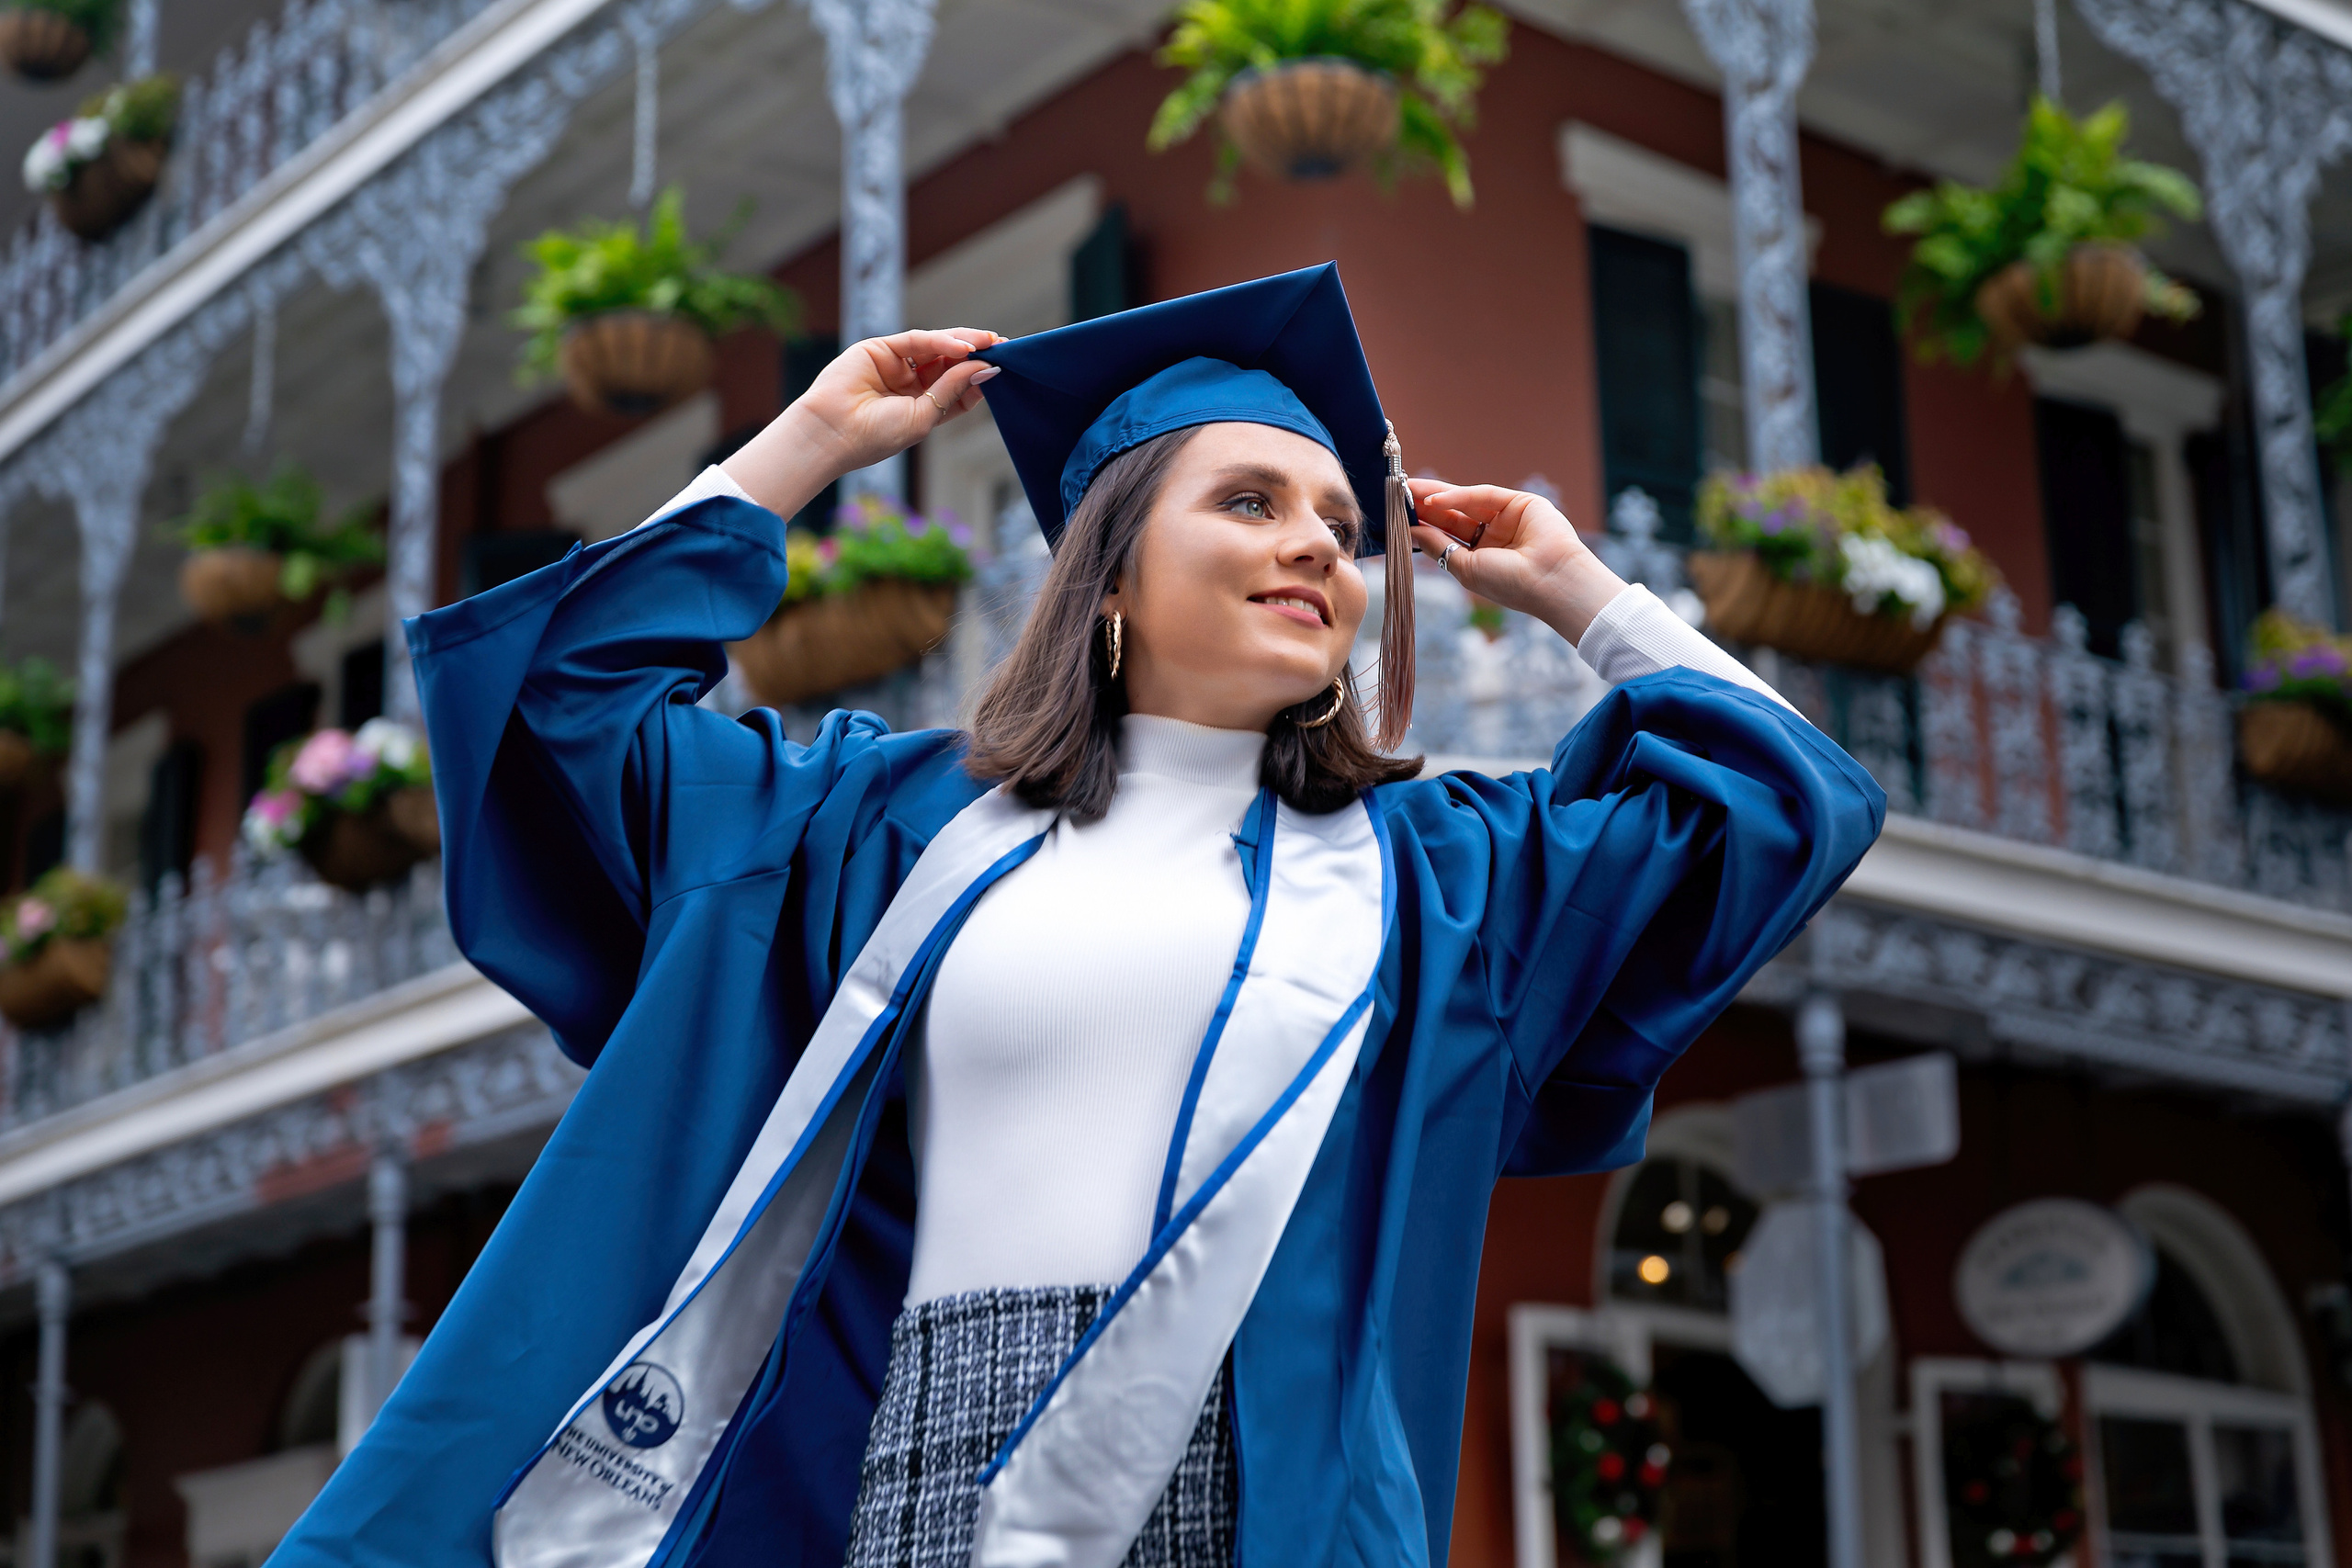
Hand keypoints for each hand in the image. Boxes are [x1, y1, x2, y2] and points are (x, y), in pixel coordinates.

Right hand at [722, 328, 1001, 517]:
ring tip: (989, 341)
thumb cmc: (876, 436)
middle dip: (976, 354)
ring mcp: (894, 366)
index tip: (1002, 369)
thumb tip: (985, 367)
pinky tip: (963, 346)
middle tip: (1003, 346)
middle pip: (949, 363)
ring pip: (936, 347)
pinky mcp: (879, 349)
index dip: (978, 377)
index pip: (956, 387)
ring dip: (964, 342)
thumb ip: (952, 388)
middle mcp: (909, 385)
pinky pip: (916, 341)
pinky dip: (941, 341)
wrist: (833, 433)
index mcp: (920, 407)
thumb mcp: (925, 415)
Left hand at [1407, 479, 1627, 645]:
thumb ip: (1438, 546)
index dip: (1424, 525)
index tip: (1398, 517)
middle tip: (1399, 495)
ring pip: (1466, 501)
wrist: (1551, 581)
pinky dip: (1458, 496)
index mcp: (1482, 556)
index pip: (1448, 535)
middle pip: (1453, 516)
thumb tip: (1410, 531)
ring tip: (1409, 491)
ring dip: (1437, 496)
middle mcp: (1494, 536)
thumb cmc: (1510, 584)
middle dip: (1426, 506)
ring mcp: (1508, 518)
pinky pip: (1483, 495)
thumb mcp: (1465, 567)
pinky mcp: (1520, 502)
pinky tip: (1434, 500)